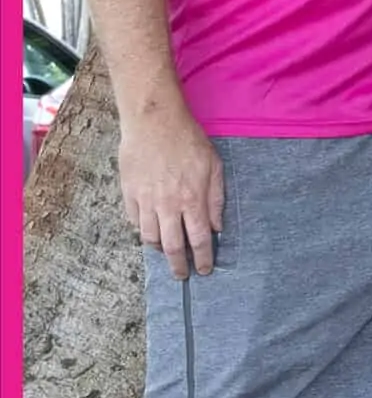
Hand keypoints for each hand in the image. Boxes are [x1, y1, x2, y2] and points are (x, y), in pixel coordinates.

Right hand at [119, 96, 224, 276]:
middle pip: (172, 246)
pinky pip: (134, 222)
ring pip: (149, 238)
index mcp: (193, 199)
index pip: (199, 240)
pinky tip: (150, 230)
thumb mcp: (214, 167)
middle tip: (182, 275)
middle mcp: (168, 205)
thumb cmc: (189, 141)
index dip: (202, 259)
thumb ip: (216, 200)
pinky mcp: (128, 193)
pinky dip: (143, 230)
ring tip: (166, 251)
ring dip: (159, 249)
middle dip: (178, 265)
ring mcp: (145, 200)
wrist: (154, 122)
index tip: (204, 271)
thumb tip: (217, 227)